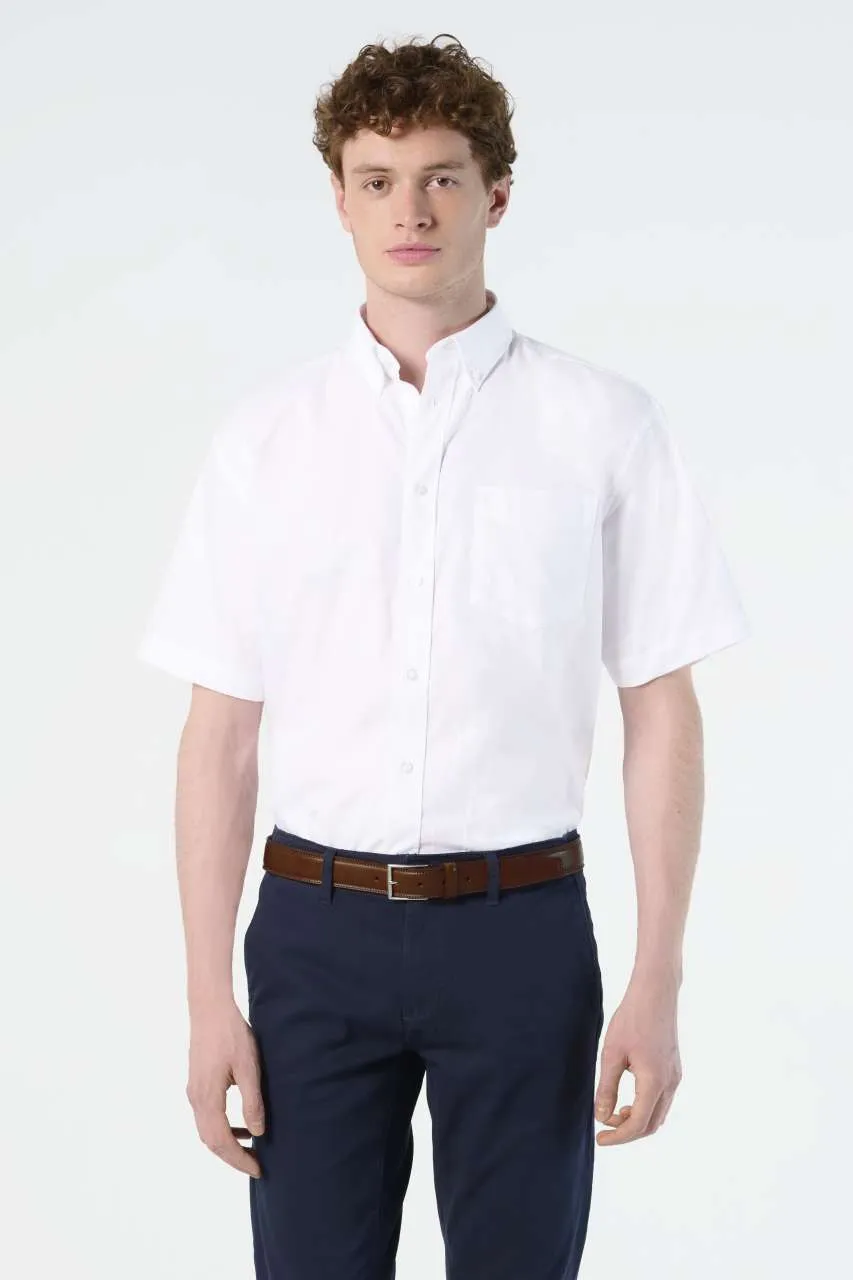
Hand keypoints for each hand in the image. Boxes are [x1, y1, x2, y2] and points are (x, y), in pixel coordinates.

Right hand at [186, 998, 265, 1177]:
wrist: (209, 1008)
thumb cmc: (231, 1035)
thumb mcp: (249, 1068)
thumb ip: (252, 1102)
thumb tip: (257, 1133)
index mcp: (207, 1098)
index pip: (221, 1142)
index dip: (239, 1160)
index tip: (258, 1170)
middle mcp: (195, 1099)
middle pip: (211, 1141)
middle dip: (233, 1157)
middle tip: (256, 1165)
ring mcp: (194, 1091)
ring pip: (207, 1130)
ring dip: (228, 1142)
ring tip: (252, 1147)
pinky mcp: (197, 1083)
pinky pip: (207, 1116)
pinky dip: (223, 1127)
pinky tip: (241, 1124)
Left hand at [593, 973, 681, 1144]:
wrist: (656, 993)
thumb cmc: (632, 1019)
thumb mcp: (612, 1053)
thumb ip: (607, 1087)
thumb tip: (601, 1117)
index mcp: (654, 1081)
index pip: (638, 1124)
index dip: (618, 1137)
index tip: (599, 1139)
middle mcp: (670, 1083)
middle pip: (652, 1124)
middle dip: (628, 1132)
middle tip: (604, 1128)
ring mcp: (675, 1077)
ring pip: (659, 1114)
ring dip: (638, 1120)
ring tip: (613, 1112)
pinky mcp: (674, 1069)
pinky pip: (663, 1100)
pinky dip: (646, 1108)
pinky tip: (628, 1099)